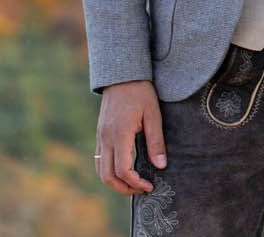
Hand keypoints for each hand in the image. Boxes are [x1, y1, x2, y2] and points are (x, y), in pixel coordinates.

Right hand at [95, 80, 165, 194]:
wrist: (122, 76)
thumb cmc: (141, 93)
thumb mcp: (153, 114)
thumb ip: (156, 141)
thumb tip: (161, 166)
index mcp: (120, 134)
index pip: (123, 169)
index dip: (136, 182)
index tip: (150, 186)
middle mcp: (106, 138)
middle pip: (107, 176)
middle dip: (124, 188)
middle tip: (141, 190)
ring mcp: (100, 137)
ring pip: (100, 170)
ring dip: (114, 182)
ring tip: (133, 185)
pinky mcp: (100, 135)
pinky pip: (99, 160)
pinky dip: (109, 171)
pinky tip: (124, 171)